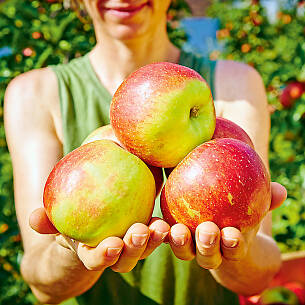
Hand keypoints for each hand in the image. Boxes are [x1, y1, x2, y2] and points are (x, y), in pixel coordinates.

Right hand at [30, 208, 169, 271]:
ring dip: (154, 239)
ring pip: (146, 247)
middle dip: (135, 249)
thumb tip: (34, 217)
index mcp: (93, 253)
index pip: (97, 259)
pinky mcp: (147, 231)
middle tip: (139, 232)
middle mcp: (115, 252)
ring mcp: (132, 243)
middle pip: (128, 258)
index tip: (111, 246)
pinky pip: (156, 230)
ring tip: (161, 226)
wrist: (88, 219)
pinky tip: (170, 213)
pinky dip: (164, 226)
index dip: (104, 256)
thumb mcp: (56, 221)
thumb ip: (46, 221)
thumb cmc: (69, 222)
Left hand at [168, 182, 286, 268]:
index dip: (233, 246)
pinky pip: (163, 237)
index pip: (233, 250)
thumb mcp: (253, 207)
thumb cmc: (237, 215)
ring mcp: (189, 246)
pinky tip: (155, 219)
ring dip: (180, 242)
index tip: (233, 234)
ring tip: (177, 229)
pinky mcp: (170, 237)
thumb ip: (266, 199)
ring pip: (184, 251)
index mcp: (228, 247)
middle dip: (207, 246)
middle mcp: (208, 251)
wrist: (216, 223)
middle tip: (207, 230)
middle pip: (207, 256)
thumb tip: (282, 190)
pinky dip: (159, 231)